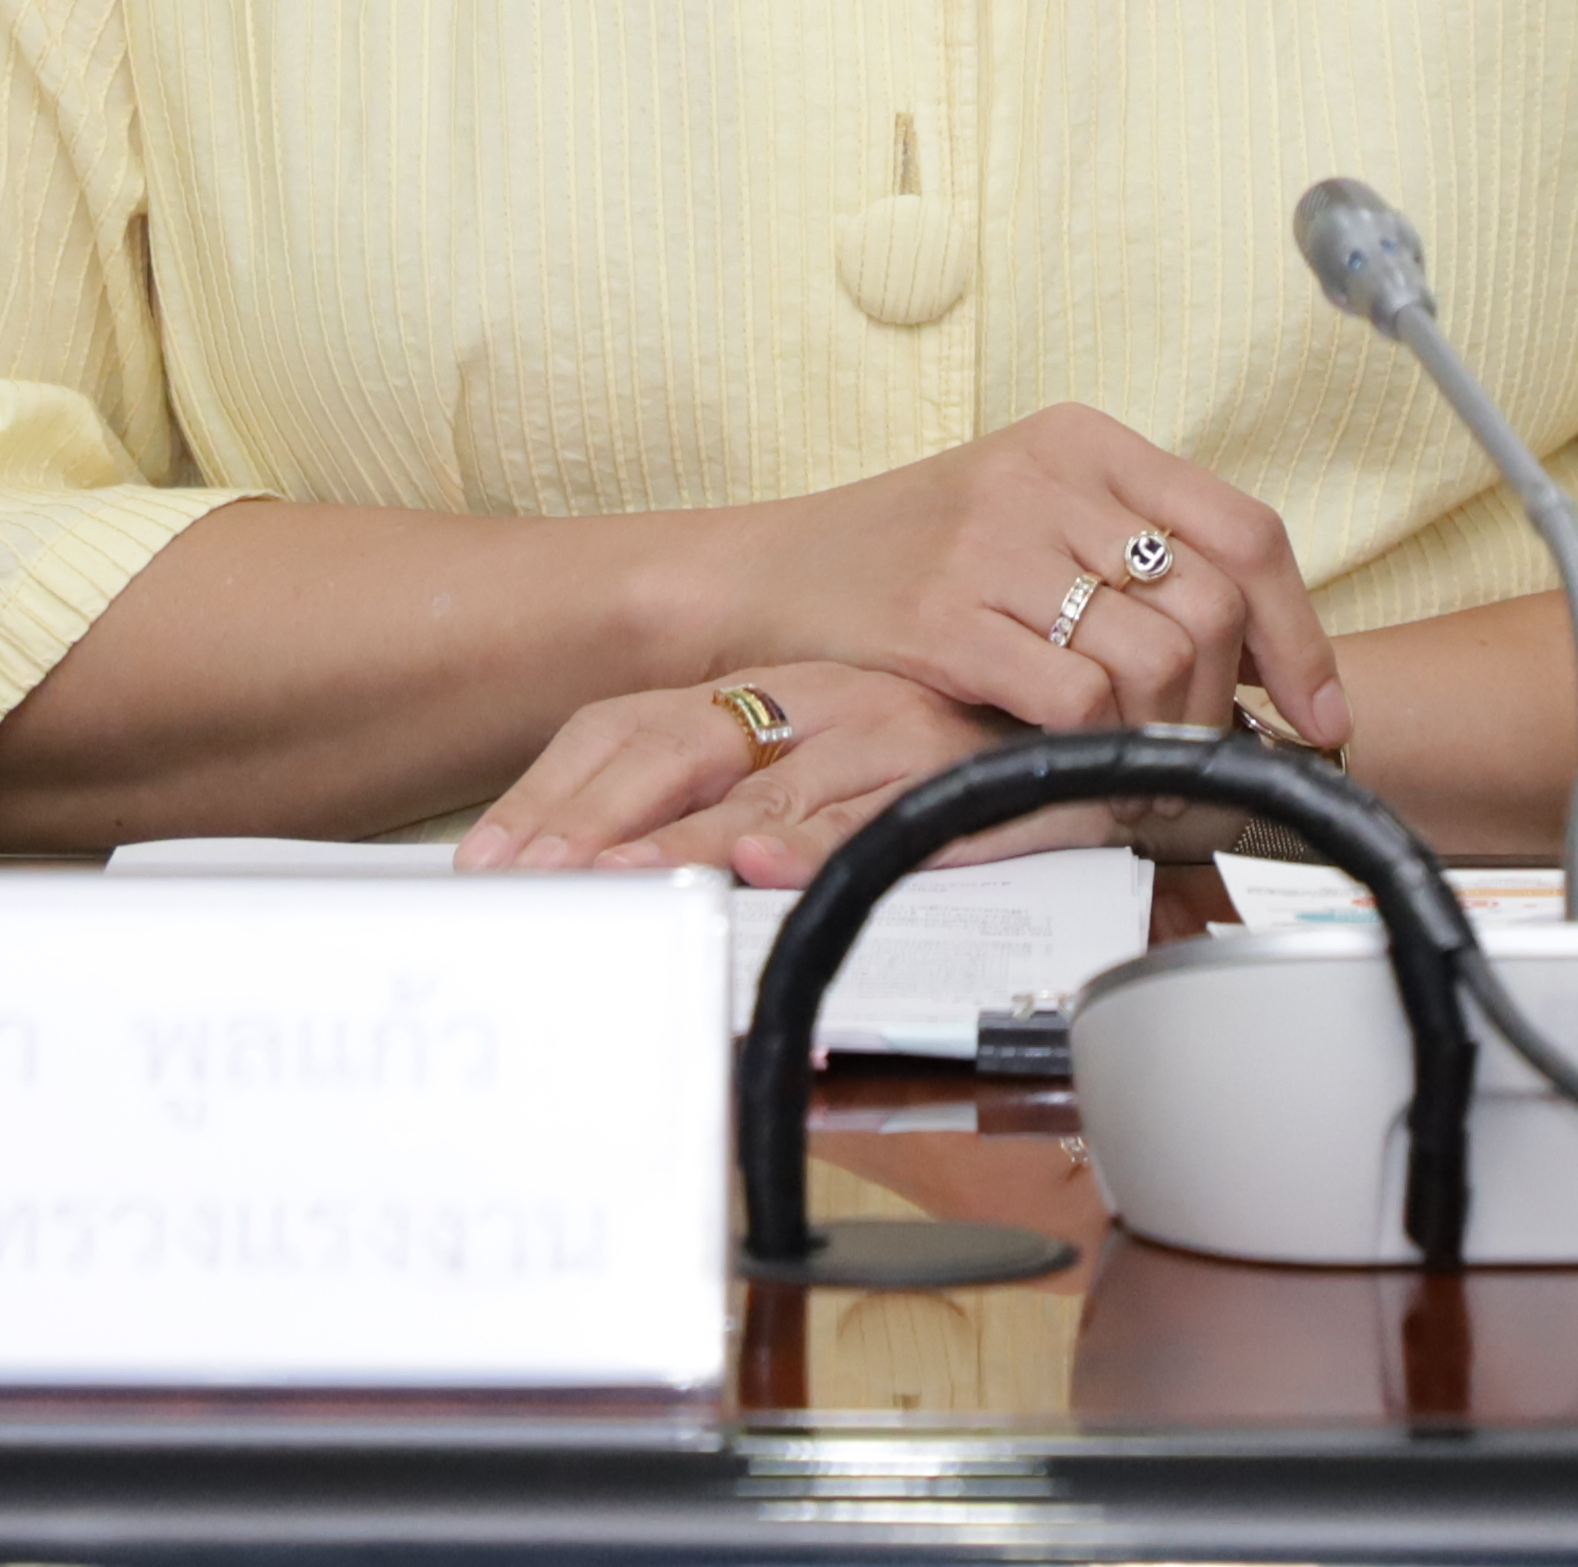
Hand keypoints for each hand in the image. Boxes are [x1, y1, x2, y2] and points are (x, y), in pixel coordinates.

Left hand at [458, 660, 1114, 887]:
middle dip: (596, 821)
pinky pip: (875, 814)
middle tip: (536, 885)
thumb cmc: (941, 749)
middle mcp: (811, 700)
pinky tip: (770, 871)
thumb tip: (592, 870)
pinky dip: (819, 844)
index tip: (492, 863)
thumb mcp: (814, 756)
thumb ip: (721, 805)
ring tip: (622, 887)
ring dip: (687, 845)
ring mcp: (881, 732)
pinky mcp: (952, 774)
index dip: (553, 793)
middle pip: (675, 747)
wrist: (1086, 729)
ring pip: (764, 791)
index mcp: (759, 690)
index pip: (626, 725)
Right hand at [684, 402, 1349, 747]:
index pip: (1246, 530)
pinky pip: (1078, 700)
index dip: (1301, 632)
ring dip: (1163, 735)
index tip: (1319, 710)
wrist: (769, 577)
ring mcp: (994, 544)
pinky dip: (1097, 748)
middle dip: (1228, 701)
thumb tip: (1265, 656)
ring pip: (1155, 660)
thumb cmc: (910, 557)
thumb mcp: (1030, 513)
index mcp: (1084, 442)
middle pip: (1215, 604)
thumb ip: (1134, 555)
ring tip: (1137, 758)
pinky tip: (1077, 759)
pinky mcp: (947, 617)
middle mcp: (1048, 479)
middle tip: (1205, 749)